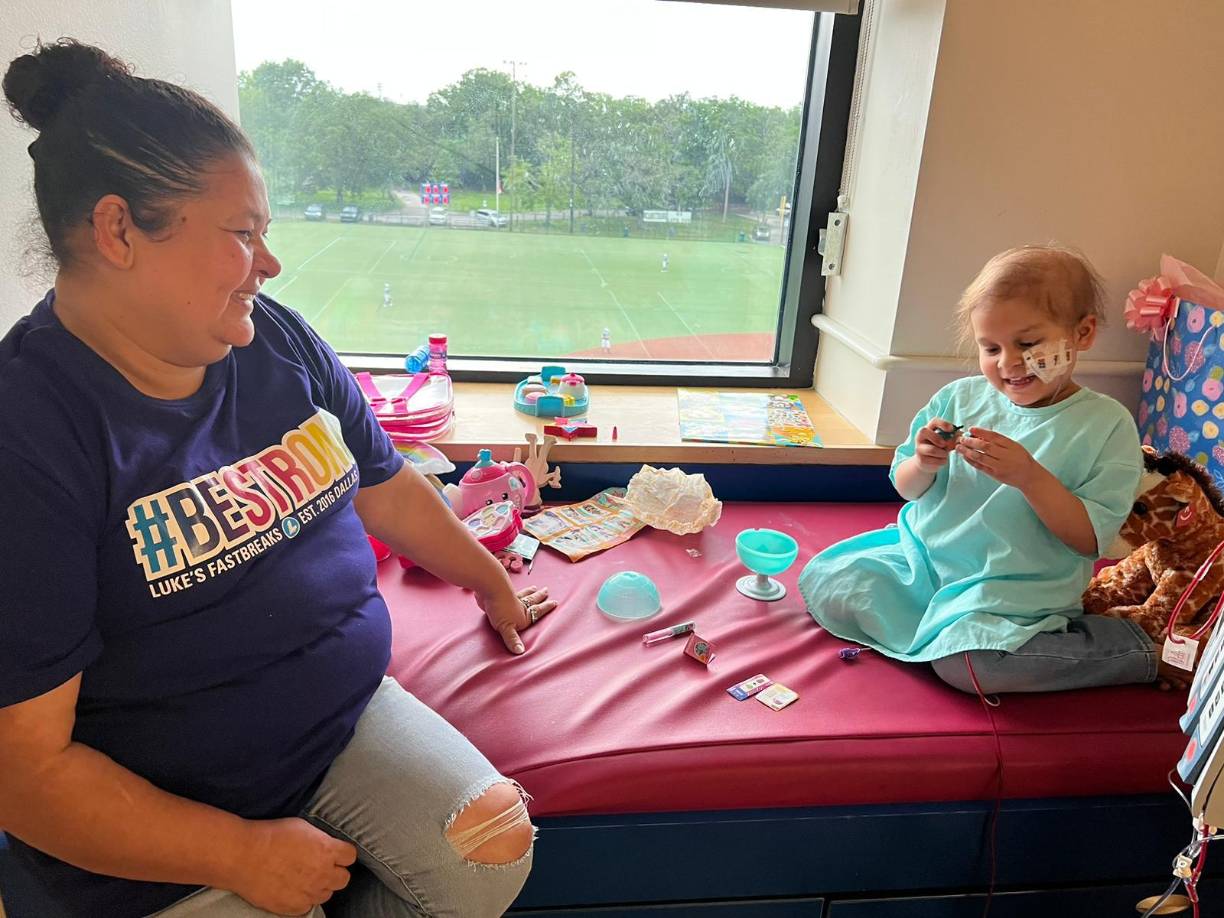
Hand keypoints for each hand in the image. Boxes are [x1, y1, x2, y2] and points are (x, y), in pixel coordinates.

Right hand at [232, 817, 354, 914]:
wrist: (243, 855)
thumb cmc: (270, 836)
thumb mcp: (303, 827)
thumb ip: (321, 840)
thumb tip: (327, 846)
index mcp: (327, 850)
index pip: (350, 856)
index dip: (342, 854)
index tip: (335, 853)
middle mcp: (322, 874)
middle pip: (343, 879)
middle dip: (335, 872)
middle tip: (320, 867)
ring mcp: (308, 893)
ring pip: (326, 894)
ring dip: (318, 887)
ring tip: (302, 878)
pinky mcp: (293, 908)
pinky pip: (307, 907)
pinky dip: (302, 900)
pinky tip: (291, 889)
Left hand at [476, 584, 556, 654]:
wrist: (491, 588)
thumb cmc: (500, 608)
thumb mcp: (507, 628)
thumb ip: (512, 640)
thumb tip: (520, 652)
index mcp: (523, 615)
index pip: (537, 612)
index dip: (546, 607)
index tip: (554, 602)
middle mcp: (519, 606)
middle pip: (532, 600)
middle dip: (539, 597)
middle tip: (546, 591)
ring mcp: (510, 598)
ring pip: (523, 595)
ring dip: (529, 592)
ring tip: (534, 588)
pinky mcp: (500, 594)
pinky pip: (511, 592)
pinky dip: (514, 590)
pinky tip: (512, 589)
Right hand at [913, 418, 960, 473]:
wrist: (927, 462)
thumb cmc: (938, 448)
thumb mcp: (945, 441)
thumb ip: (953, 438)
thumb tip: (961, 437)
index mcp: (928, 429)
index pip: (934, 421)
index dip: (943, 424)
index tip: (952, 429)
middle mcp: (920, 437)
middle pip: (925, 431)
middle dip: (938, 438)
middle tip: (944, 444)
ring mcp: (919, 448)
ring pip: (932, 449)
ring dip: (943, 453)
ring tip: (945, 454)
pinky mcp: (921, 459)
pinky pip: (934, 460)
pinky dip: (942, 461)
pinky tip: (942, 460)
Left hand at [956, 427, 1039, 489]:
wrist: (1029, 476)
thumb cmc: (1021, 458)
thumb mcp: (1014, 446)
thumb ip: (999, 441)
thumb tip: (980, 434)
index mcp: (1011, 445)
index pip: (994, 436)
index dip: (981, 432)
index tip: (970, 429)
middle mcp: (1005, 455)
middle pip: (985, 446)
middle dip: (971, 441)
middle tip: (961, 438)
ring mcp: (999, 466)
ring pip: (980, 457)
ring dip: (967, 451)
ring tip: (959, 447)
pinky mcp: (995, 474)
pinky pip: (980, 466)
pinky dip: (971, 461)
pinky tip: (964, 456)